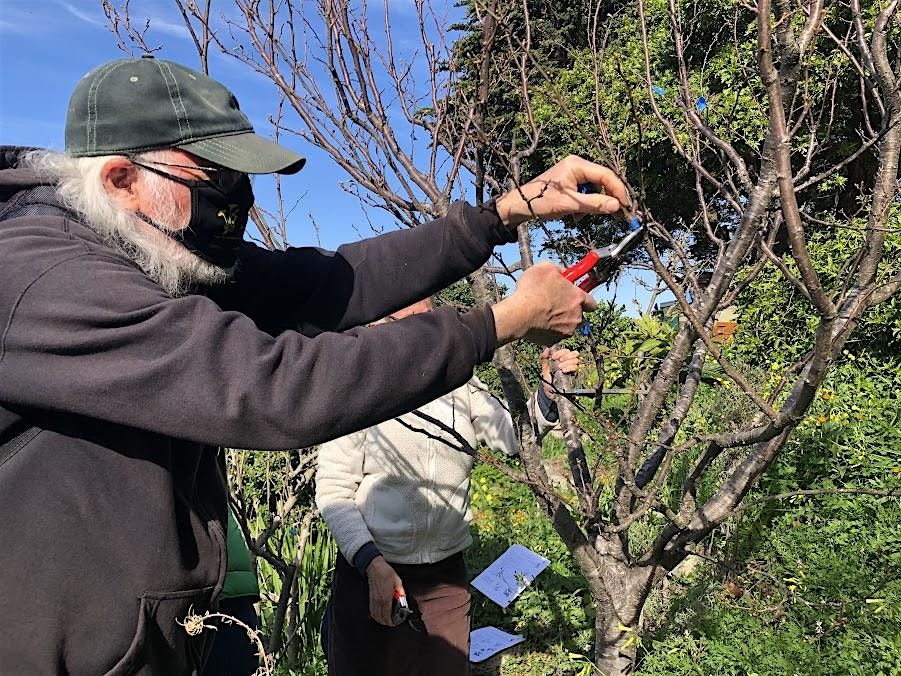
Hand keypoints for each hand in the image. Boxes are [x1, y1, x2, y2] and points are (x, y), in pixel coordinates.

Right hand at [366, 556, 404, 625]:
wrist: (374, 567)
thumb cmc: (385, 573)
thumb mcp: (398, 581)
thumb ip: (401, 591)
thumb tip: (403, 598)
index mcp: (386, 598)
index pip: (387, 616)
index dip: (392, 622)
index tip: (396, 622)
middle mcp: (378, 601)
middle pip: (381, 618)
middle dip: (387, 622)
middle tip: (393, 621)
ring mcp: (373, 600)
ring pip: (375, 616)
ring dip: (380, 620)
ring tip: (386, 620)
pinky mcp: (370, 598)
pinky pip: (371, 611)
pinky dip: (375, 615)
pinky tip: (379, 614)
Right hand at [492, 261, 597, 345]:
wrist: (518, 315)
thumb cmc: (531, 291)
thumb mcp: (545, 268)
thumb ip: (559, 269)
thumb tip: (563, 272)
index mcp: (577, 298)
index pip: (592, 302)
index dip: (584, 298)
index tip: (576, 295)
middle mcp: (576, 317)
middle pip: (579, 315)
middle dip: (571, 310)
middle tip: (556, 303)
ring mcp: (566, 331)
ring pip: (567, 326)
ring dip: (559, 320)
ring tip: (543, 313)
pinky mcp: (553, 341)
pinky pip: (553, 335)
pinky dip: (548, 330)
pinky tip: (537, 322)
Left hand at [494, 155, 630, 227]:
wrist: (520, 205)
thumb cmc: (540, 202)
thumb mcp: (570, 205)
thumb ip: (594, 204)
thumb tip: (616, 206)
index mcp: (577, 165)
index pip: (606, 175)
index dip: (618, 191)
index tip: (626, 206)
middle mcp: (576, 165)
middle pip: (602, 181)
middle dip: (607, 198)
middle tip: (617, 214)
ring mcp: (573, 173)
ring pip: (594, 188)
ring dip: (593, 204)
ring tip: (582, 217)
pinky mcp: (569, 182)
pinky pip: (585, 192)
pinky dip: (585, 204)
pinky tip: (576, 215)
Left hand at [541, 348, 580, 396]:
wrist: (551, 392)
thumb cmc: (548, 381)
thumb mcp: (544, 369)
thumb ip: (544, 358)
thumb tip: (547, 349)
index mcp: (561, 360)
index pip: (565, 350)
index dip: (560, 352)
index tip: (553, 357)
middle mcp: (568, 363)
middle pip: (574, 353)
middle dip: (566, 356)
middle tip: (559, 361)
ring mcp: (572, 369)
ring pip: (576, 360)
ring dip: (567, 362)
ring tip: (560, 368)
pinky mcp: (575, 375)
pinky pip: (576, 368)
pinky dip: (570, 367)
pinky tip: (564, 370)